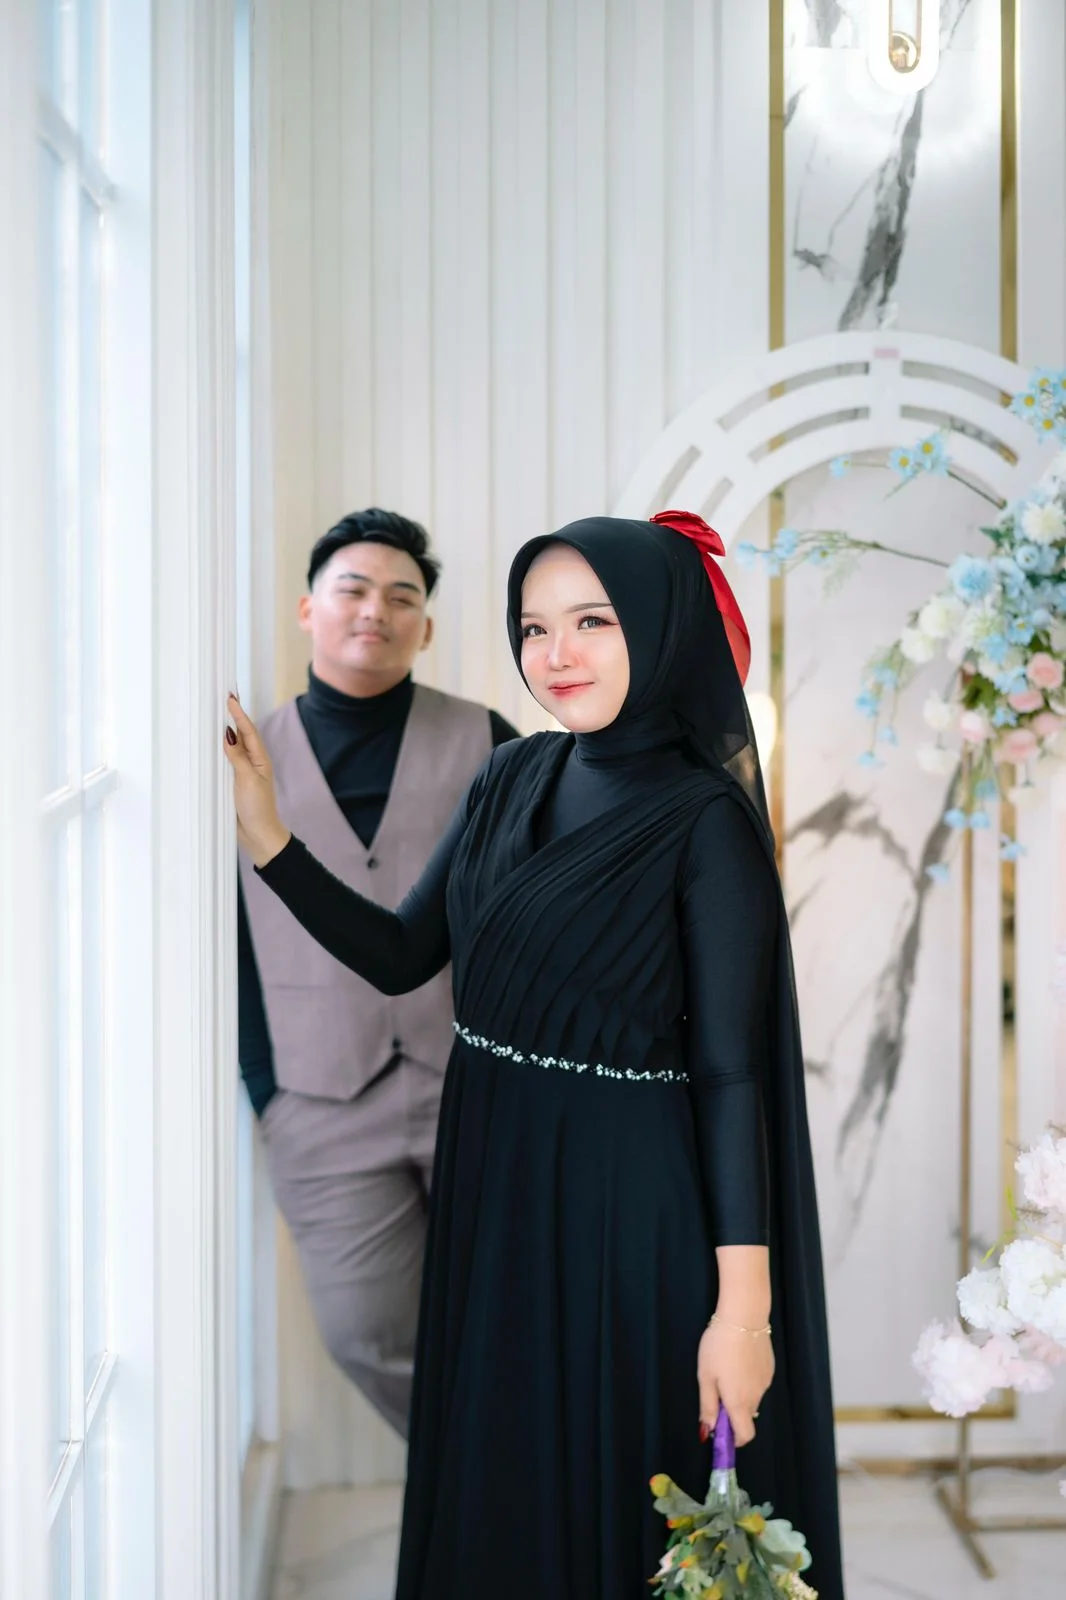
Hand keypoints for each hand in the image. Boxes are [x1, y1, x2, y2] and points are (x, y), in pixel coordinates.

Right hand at [222, 694, 290, 865]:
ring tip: (216, 715)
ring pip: (233, 747)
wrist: (259, 834)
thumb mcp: (247, 780)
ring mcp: (243, 772)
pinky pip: (226, 761)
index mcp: (260, 759)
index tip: (230, 698)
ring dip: (226, 731)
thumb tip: (228, 735)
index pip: (248, 731)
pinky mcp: (234, 782)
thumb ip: (238, 757)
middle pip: (241, 735)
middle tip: (224, 698)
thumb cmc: (257, 808)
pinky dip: (219, 750)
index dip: (239, 714)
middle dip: (233, 717)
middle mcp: (252, 762)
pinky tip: (211, 746)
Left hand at [697, 1318, 773, 1448]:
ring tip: (726, 1367)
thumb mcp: (705, 1376)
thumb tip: (707, 1431)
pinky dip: (748, 1379)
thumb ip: (707, 1406)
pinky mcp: (770, 1368)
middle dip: (732, 1410)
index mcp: (739, 1402)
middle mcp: (756, 1396)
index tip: (720, 1429)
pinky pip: (758, 1383)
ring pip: (752, 1397)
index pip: (745, 1436)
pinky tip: (738, 1359)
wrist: (744, 1316)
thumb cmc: (719, 1346)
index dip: (733, 1439)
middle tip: (716, 1388)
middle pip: (746, 1416)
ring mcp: (766, 1382)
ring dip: (740, 1393)